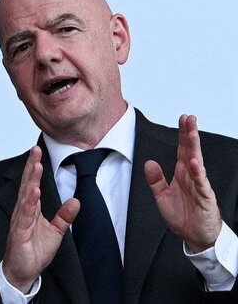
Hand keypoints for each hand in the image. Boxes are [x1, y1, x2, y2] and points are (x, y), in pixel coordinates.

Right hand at [3, 146, 79, 292]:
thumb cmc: (34, 251)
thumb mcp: (55, 232)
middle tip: (35, 150)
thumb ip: (63, 216)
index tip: (38, 151)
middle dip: (31, 167)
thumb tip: (75, 202)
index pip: (32, 184)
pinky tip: (34, 192)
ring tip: (36, 166)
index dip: (35, 168)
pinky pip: (25, 215)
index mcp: (30, 209)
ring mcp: (20, 221)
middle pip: (27, 185)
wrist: (23, 272)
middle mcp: (23, 211)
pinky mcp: (19, 232)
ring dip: (31, 181)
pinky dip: (29, 203)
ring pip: (25, 197)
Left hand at [144, 114, 221, 251]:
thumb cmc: (182, 216)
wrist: (195, 237)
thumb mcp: (162, 196)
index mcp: (182, 174)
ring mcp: (200, 186)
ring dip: (195, 148)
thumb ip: (155, 180)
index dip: (182, 135)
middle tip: (189, 118)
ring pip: (197, 163)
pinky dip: (198, 173)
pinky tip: (195, 163)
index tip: (183, 119)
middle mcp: (192, 177)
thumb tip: (149, 163)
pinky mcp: (205, 198)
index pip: (182, 150)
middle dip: (190, 134)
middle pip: (191, 151)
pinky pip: (201, 183)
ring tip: (192, 132)